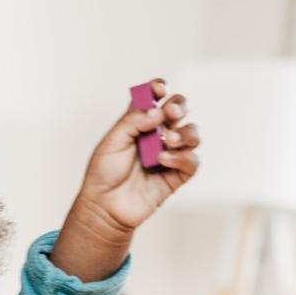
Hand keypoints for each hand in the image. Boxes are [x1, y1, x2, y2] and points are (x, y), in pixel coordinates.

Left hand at [78, 79, 199, 232]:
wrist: (104, 206)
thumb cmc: (103, 174)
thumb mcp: (111, 142)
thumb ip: (132, 122)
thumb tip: (157, 110)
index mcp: (138, 123)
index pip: (154, 99)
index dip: (159, 89)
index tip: (159, 88)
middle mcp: (156, 135)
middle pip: (179, 111)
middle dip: (179, 106)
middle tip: (170, 113)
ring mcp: (169, 154)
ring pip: (191, 133)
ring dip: (184, 132)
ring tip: (168, 141)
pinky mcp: (177, 175)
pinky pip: (192, 161)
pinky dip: (182, 157)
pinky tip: (164, 160)